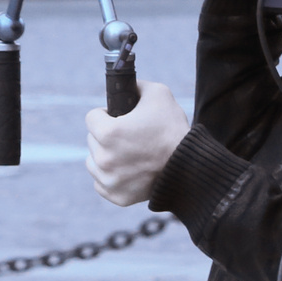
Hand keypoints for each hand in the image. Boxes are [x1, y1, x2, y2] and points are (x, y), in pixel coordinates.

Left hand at [86, 81, 190, 207]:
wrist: (189, 168)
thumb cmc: (174, 130)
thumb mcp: (160, 94)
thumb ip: (138, 86)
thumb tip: (129, 85)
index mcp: (108, 132)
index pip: (92, 117)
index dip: (106, 114)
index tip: (119, 118)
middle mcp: (103, 158)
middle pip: (92, 140)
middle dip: (106, 136)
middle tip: (129, 137)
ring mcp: (108, 179)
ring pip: (93, 162)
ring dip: (105, 156)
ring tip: (127, 154)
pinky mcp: (115, 195)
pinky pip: (102, 183)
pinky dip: (111, 178)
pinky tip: (127, 171)